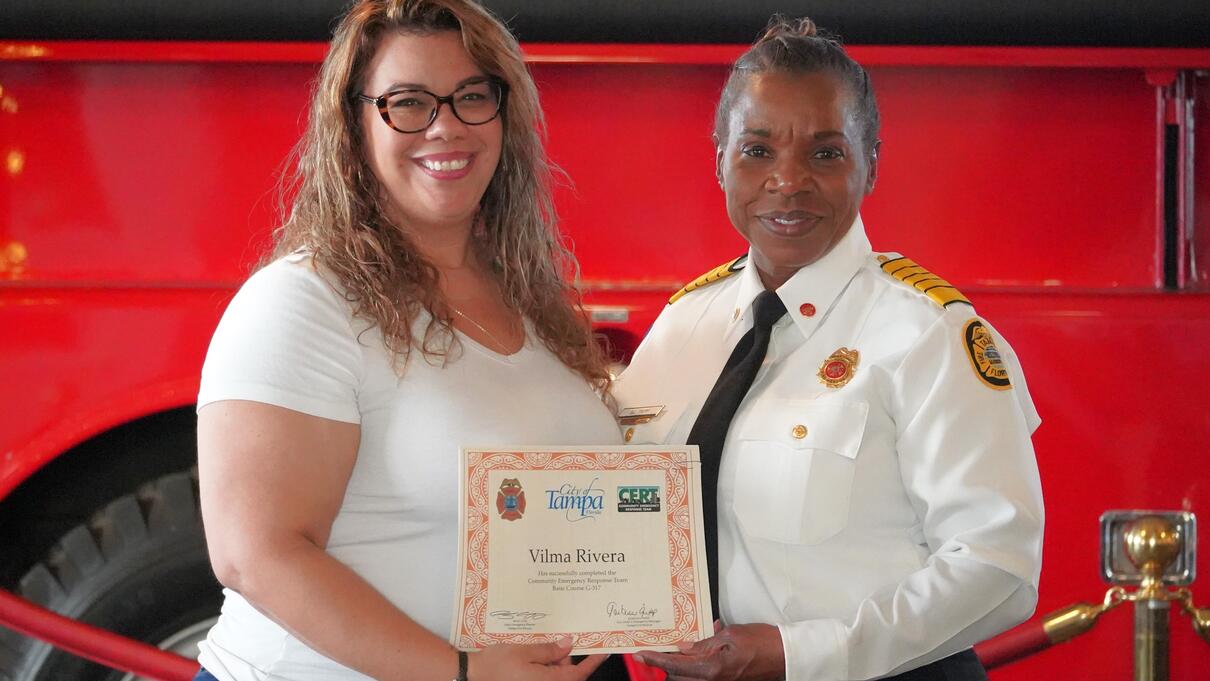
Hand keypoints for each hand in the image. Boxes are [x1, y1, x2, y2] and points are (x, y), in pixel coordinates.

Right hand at [468, 638, 607, 680]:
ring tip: (533, 647)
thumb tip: (567, 644)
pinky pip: (544, 675)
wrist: (473, 675)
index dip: (594, 661)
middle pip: (567, 671)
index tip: (604, 650)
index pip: (580, 672)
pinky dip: (542, 664)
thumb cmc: (496, 666)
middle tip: (553, 638)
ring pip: (555, 672)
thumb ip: (549, 649)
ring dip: (550, 659)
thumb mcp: (525, 651)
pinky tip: (529, 654)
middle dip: (563, 654)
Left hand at [632, 622, 783, 680]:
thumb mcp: (731, 635)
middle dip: (668, 662)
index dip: (655, 661)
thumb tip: (684, 646)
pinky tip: (704, 643)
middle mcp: (714, 680)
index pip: (675, 666)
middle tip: (659, 645)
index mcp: (712, 669)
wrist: (786, 655)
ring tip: (683, 643)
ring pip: (690, 675)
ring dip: (683, 662)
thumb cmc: (763, 643)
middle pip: (679, 675)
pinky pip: (704, 673)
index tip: (640, 655)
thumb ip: (705, 642)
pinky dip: (698, 660)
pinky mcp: (726, 680)